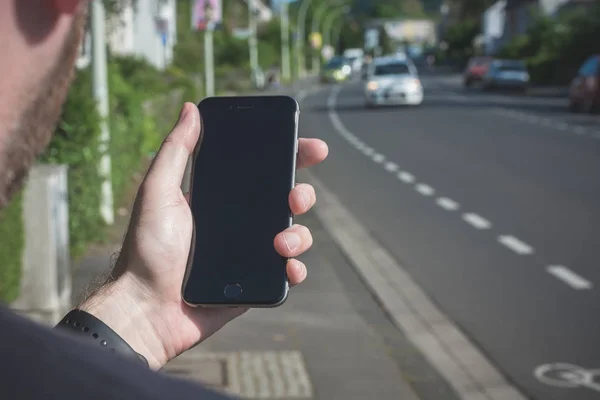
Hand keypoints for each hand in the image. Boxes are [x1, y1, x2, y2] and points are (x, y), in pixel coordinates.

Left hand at [79, 103, 327, 369]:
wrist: (147, 308)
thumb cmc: (146, 250)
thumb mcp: (157, 191)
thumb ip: (176, 150)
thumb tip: (191, 108)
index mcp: (221, 198)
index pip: (263, 171)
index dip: (291, 157)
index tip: (313, 150)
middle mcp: (240, 223)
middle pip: (287, 201)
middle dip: (303, 194)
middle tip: (297, 198)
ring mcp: (251, 253)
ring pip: (295, 235)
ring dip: (300, 235)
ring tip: (280, 243)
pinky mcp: (256, 283)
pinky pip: (288, 272)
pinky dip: (296, 268)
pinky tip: (287, 267)